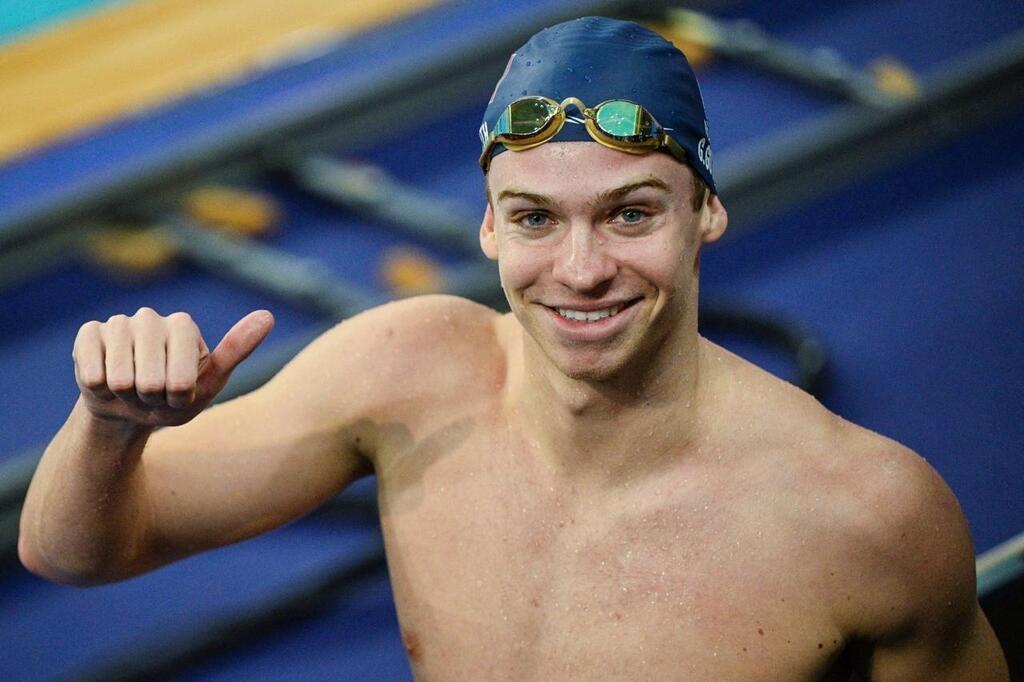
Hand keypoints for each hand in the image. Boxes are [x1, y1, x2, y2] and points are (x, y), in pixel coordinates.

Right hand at [72, 308, 274, 427]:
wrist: (129, 410)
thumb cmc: (175, 397)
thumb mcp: (209, 382)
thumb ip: (236, 349)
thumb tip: (268, 316)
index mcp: (183, 325)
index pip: (181, 370)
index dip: (178, 393)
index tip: (179, 394)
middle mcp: (150, 317)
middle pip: (150, 377)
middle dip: (152, 398)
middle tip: (153, 395)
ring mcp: (117, 323)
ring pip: (120, 377)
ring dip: (126, 397)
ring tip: (131, 391)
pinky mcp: (88, 334)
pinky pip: (92, 373)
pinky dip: (100, 390)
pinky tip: (106, 383)